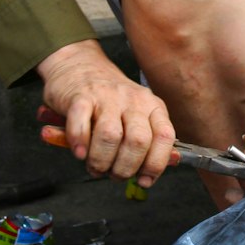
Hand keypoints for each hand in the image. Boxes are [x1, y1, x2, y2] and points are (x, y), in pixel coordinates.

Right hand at [36, 39, 175, 185]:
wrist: (79, 65)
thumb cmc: (109, 99)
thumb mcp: (136, 115)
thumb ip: (148, 141)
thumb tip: (158, 170)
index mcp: (152, 106)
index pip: (165, 136)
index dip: (156, 164)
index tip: (144, 180)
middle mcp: (133, 100)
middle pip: (138, 141)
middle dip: (125, 168)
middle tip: (113, 174)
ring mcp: (106, 97)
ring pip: (110, 136)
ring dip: (101, 161)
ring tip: (95, 165)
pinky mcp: (80, 97)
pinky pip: (80, 124)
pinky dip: (79, 144)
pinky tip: (80, 153)